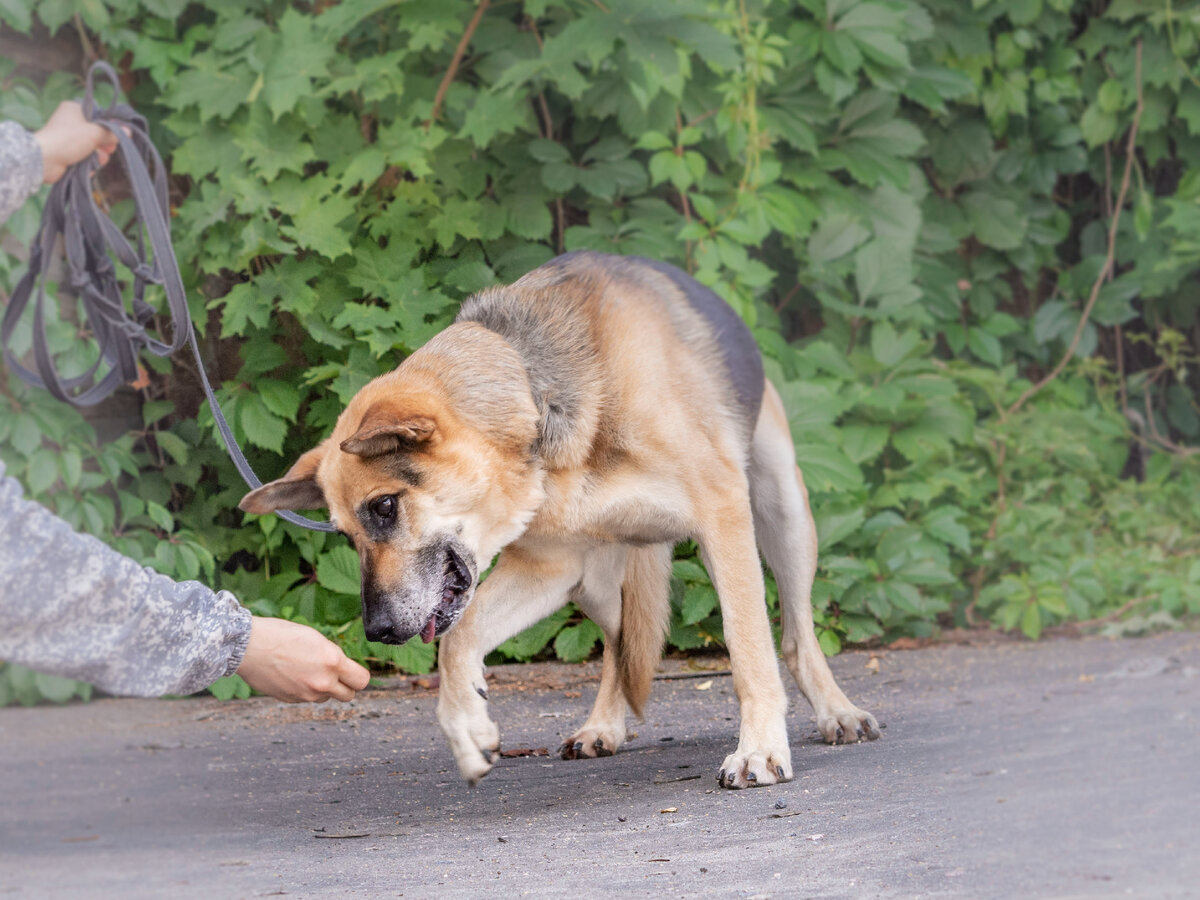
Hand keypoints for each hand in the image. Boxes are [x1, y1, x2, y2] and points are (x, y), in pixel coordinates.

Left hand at [33, 100, 120, 184]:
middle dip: (105, 144)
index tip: (116, 135)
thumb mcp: (95, 133)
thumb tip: (128, 131)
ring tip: (95, 160)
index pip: (99, 115)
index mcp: (74, 109)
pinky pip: (86, 157)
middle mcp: (71, 121)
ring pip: (94, 147)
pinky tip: (88, 166)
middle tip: (107, 149)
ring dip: (98, 156)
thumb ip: (113, 132)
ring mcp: (69, 138)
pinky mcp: (68, 152)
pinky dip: (89, 163)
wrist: (45, 159)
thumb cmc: (68, 139)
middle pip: (98, 133)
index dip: (110, 126)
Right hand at [236, 616, 370, 702]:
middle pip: (349, 695)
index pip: (362, 680)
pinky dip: (304, 690)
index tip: (352, 671)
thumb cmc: (280, 635)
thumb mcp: (315, 639)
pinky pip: (307, 698)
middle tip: (335, 674)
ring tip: (306, 669)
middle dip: (345, 686)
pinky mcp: (291, 700)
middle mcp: (322, 682)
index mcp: (332, 662)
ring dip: (323, 688)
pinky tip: (292, 674)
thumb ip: (332, 657)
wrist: (247, 647)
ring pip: (326, 697)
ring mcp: (306, 694)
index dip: (358, 675)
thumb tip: (341, 668)